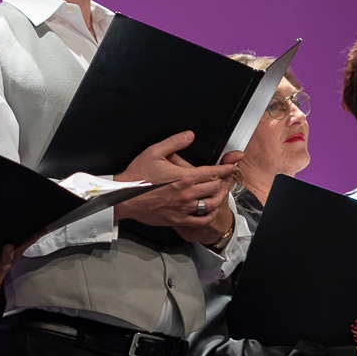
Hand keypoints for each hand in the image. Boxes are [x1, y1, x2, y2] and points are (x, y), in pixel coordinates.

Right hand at [112, 130, 236, 242]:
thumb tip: (189, 135)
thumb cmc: (137, 176)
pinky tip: (209, 210)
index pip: (213, 172)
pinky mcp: (178, 219)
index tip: (231, 166)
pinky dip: (209, 215)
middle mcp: (187, 194)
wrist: (124, 197)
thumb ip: (174, 142)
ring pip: (211, 204)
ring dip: (219, 197)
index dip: (225, 168)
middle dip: (223, 181)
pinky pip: (201, 220)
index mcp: (184, 177)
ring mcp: (183, 208)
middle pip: (215, 187)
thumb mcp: (154, 152)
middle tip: (225, 177)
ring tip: (220, 192)